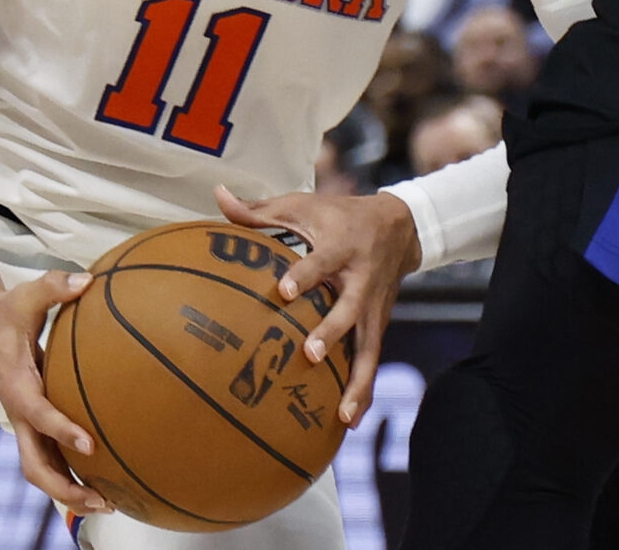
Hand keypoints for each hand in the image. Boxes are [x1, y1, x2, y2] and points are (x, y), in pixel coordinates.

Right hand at [0, 273, 108, 515]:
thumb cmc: (8, 311)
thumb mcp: (28, 293)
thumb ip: (56, 286)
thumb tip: (88, 280)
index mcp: (16, 386)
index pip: (38, 415)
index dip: (62, 431)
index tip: (89, 446)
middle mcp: (19, 412)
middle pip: (35, 465)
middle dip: (65, 488)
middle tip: (100, 500)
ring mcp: (24, 423)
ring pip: (42, 469)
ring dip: (70, 491)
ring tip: (109, 505)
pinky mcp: (33, 423)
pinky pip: (51, 456)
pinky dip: (73, 473)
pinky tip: (106, 480)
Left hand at [216, 182, 418, 424]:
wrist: (400, 226)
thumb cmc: (338, 216)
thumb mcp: (304, 206)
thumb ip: (260, 209)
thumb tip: (217, 196)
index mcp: (341, 246)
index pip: (321, 262)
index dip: (305, 275)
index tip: (284, 291)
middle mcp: (361, 279)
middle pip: (350, 308)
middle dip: (333, 331)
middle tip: (312, 354)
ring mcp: (374, 307)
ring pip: (370, 346)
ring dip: (357, 380)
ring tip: (342, 415)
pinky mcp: (379, 325)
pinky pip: (372, 360)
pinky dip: (364, 391)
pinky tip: (349, 423)